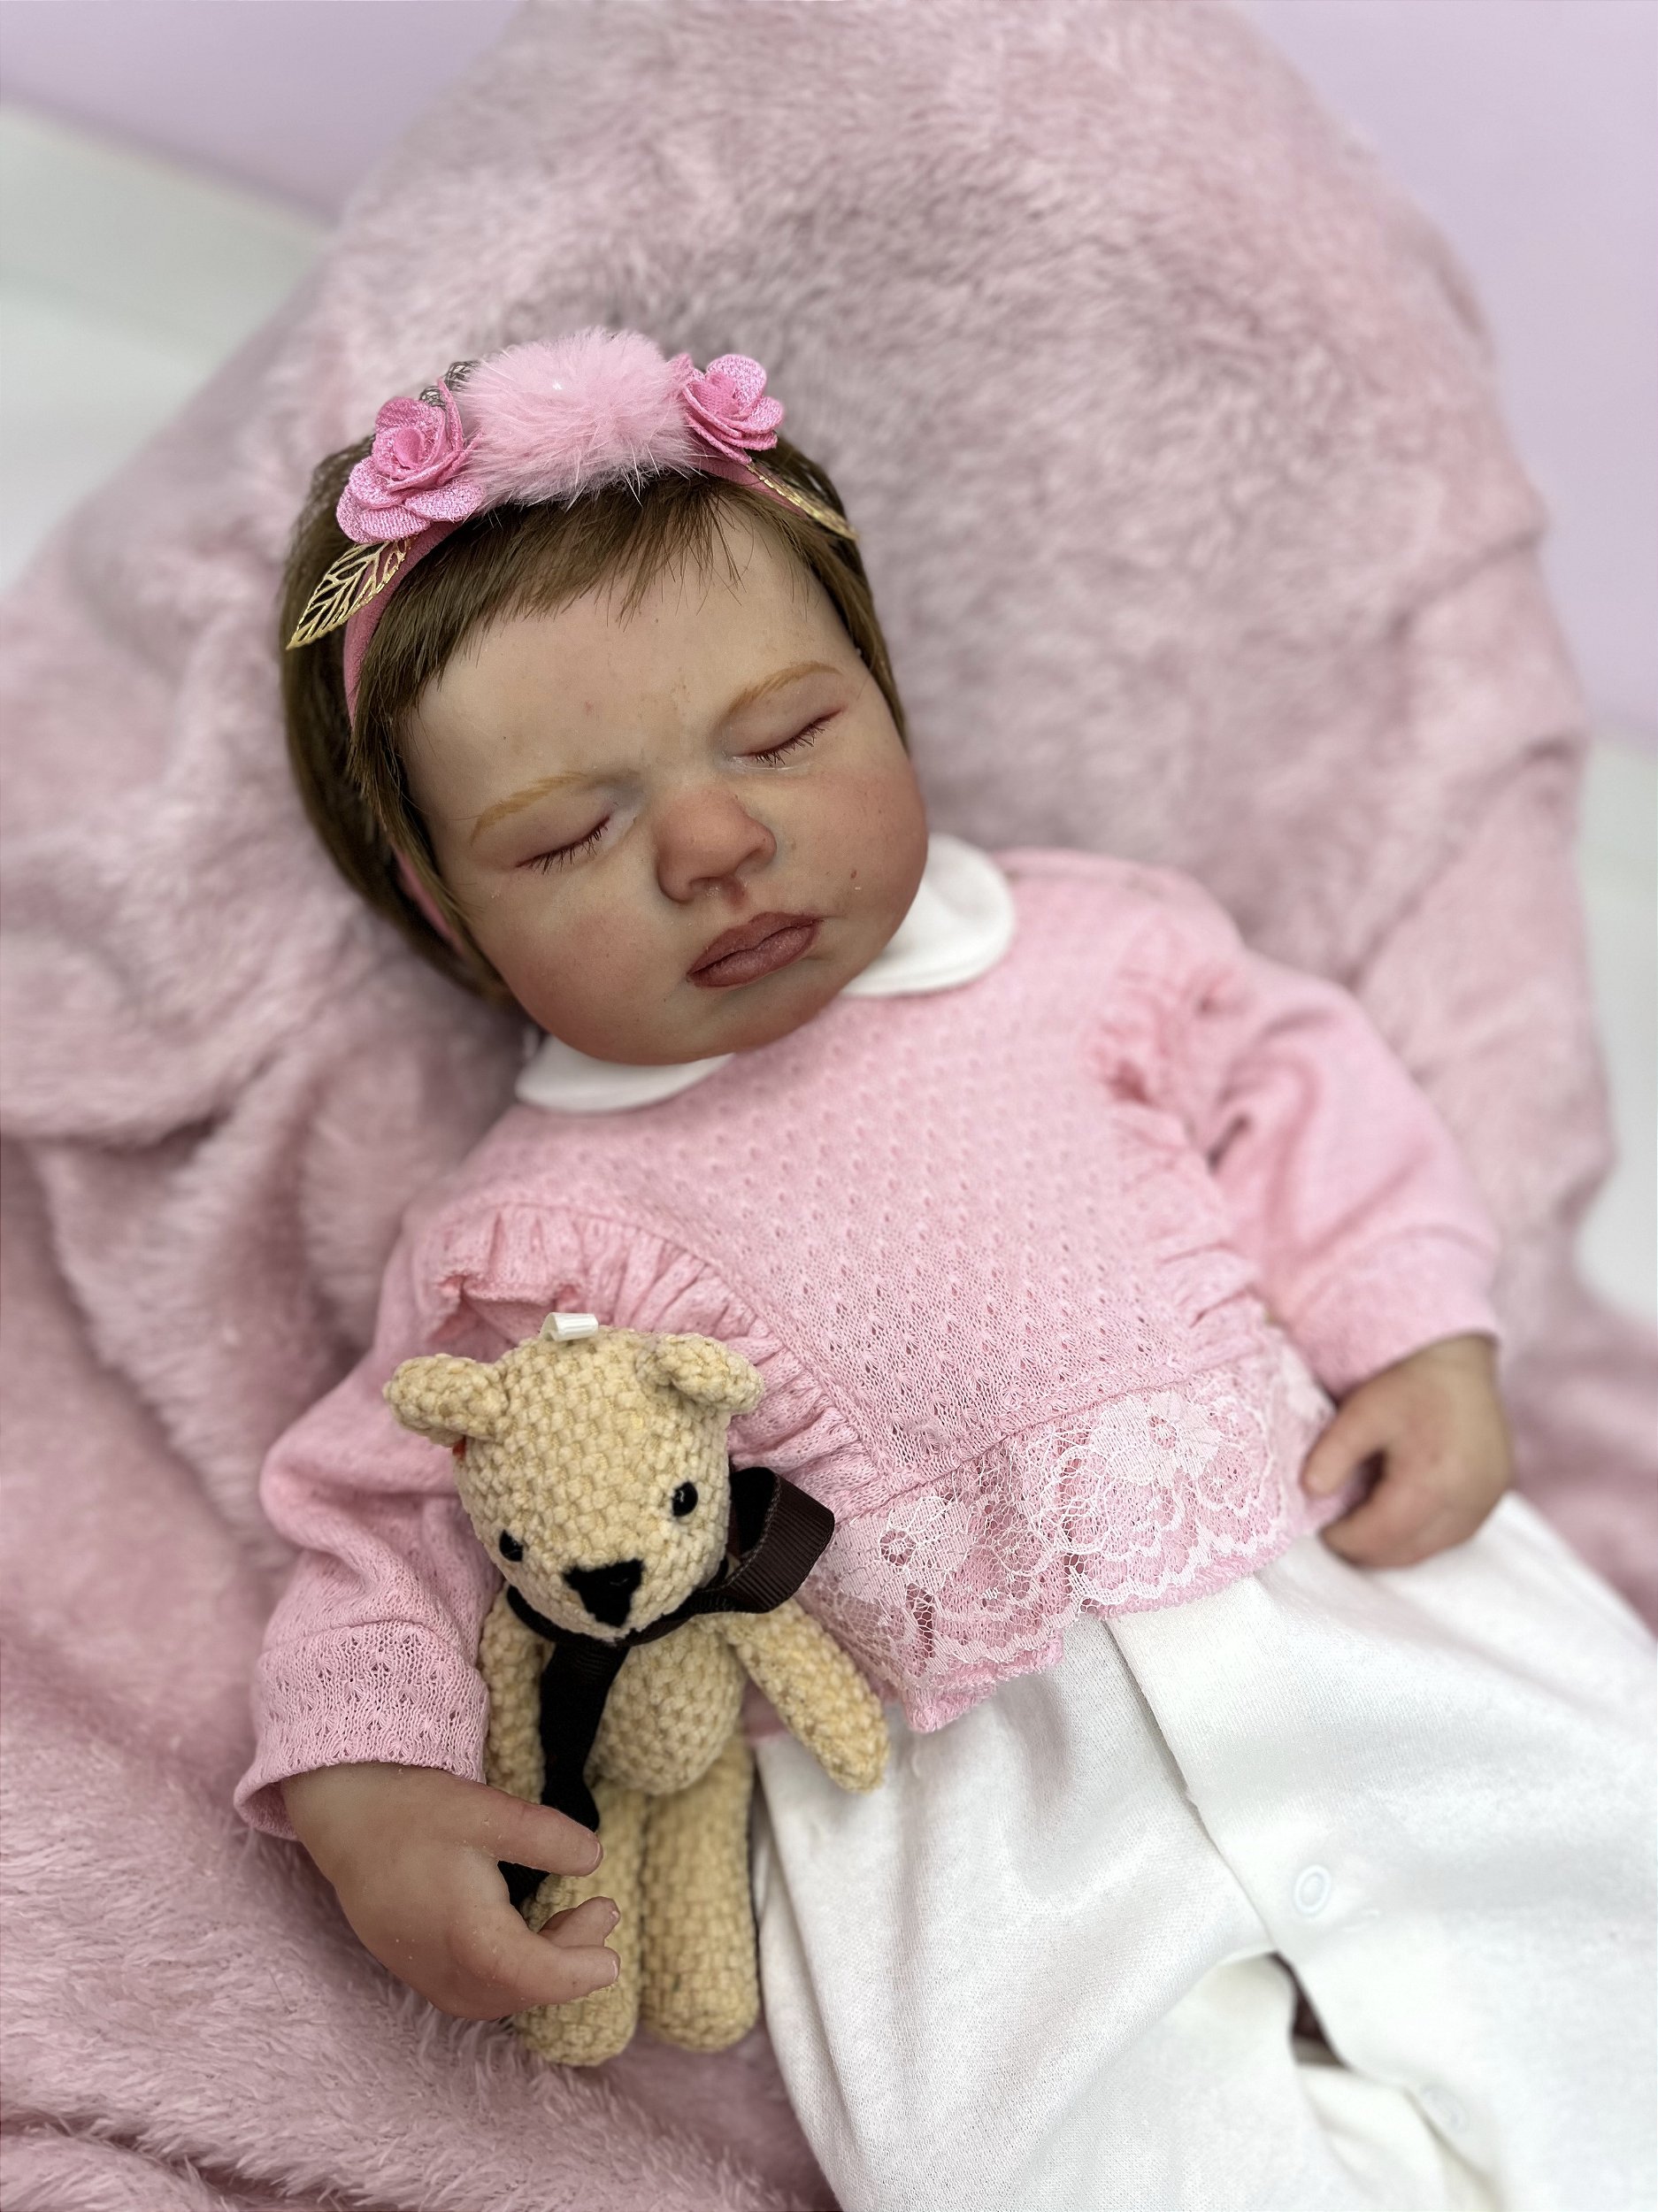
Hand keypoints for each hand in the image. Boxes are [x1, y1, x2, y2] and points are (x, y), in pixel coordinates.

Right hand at [283, 1762, 619, 2018]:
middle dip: (570, 1962)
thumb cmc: (414, 1811)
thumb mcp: (489, 1812)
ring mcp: (422, 1973)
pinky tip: (526, 1937)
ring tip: (574, 1922)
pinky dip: (509, 1977)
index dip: (581, 1972)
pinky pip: (470, 1992)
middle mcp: (444, 1970)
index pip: (539, 1978)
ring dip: (540, 1972)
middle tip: (603, 1911)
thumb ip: (547, 1837)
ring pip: (496, 1999)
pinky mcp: (410, 1965)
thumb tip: (593, 1858)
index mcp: (469, 1938)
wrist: (342, 1816)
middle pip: (521, 1992)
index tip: (614, 1956)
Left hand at [1302, 1334, 1510, 1568]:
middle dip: (1367, 1547)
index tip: (1323, 1529)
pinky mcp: (1493, 1498)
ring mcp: (1486, 1502)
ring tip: (1367, 1515)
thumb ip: (1333, 1454)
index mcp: (1434, 1479)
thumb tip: (1311, 1492)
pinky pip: (1451, 1535)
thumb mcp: (1362, 1412)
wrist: (1458, 1360)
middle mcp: (1468, 1500)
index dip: (1346, 1540)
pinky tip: (1400, 1508)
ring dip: (1394, 1544)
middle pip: (1406, 1552)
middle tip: (1340, 1526)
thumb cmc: (1408, 1384)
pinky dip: (1420, 1533)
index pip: (1382, 1537)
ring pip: (1429, 1549)